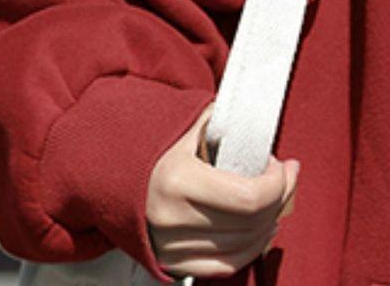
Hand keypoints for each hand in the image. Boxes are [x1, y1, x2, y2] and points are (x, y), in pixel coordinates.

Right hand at [145, 103, 298, 279]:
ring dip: (270, 222)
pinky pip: (226, 266)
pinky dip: (251, 248)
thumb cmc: (149, 148)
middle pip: (253, 222)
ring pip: (245, 246)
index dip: (278, 183)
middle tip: (285, 179)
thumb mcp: (183, 127)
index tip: (282, 166)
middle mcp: (173, 219)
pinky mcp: (172, 263)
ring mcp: (172, 246)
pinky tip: (260, 228)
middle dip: (281, 198)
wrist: (104, 176)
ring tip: (273, 200)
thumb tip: (257, 123)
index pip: (251, 197)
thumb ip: (222, 124)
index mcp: (178, 181)